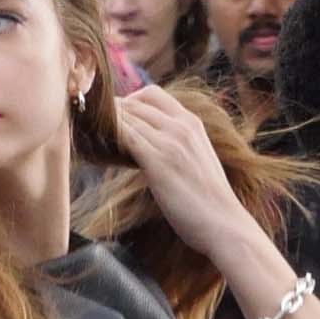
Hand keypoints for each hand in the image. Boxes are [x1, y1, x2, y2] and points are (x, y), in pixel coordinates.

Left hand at [109, 81, 255, 264]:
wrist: (224, 225)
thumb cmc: (211, 202)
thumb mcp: (198, 160)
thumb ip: (179, 146)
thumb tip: (152, 148)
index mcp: (192, 123)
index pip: (152, 94)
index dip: (129, 102)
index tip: (119, 120)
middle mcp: (180, 126)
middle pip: (134, 102)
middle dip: (112, 112)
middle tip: (97, 130)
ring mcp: (169, 142)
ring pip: (126, 116)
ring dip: (107, 124)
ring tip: (94, 138)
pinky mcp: (157, 161)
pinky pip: (125, 136)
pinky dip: (110, 137)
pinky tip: (101, 150)